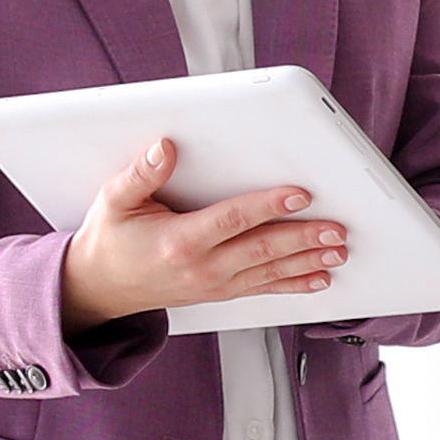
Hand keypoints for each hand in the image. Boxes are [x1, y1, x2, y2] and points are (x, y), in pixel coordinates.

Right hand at [56, 141, 345, 332]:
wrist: (102, 288)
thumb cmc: (111, 241)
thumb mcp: (115, 202)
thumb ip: (141, 174)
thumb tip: (164, 148)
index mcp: (180, 241)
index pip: (233, 220)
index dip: (267, 206)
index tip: (299, 195)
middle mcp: (202, 267)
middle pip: (262, 249)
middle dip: (303, 238)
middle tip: (335, 228)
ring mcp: (215, 284)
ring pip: (270, 272)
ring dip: (308, 261)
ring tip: (337, 251)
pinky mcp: (221, 291)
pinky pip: (264, 289)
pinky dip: (294, 285)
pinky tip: (319, 278)